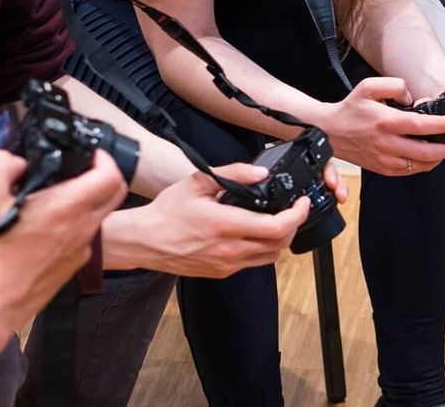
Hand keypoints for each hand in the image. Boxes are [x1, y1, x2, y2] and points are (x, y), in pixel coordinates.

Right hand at [0, 149, 126, 320]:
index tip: (91, 154)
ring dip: (84, 203)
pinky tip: (44, 229)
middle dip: (103, 177)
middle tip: (82, 171)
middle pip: (113, 195)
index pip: (111, 176)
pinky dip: (71, 227)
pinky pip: (81, 239)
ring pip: (96, 217)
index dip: (106, 159)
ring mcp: (80, 249)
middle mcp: (82, 228)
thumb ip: (2, 164)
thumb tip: (16, 160)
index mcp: (68, 207)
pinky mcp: (72, 265)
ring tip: (53, 198)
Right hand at [101, 161, 343, 277]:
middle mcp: (230, 249)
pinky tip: (253, 233)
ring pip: (270, 257)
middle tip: (292, 210)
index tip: (301, 203)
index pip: (277, 227)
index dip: (297, 215)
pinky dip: (262, 249)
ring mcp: (227, 264)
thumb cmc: (167, 212)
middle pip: (280, 244)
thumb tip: (260, 172)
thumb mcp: (197, 182)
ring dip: (280, 239)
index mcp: (226, 225)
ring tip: (276, 221)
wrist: (143, 240)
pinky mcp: (222, 272)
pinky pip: (253, 263)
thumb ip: (233, 174)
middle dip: (293, 225)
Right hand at [316, 77, 444, 176]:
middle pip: (427, 152)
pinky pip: (410, 171)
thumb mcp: (368, 87)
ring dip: (440, 158)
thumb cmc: (349, 109)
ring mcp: (385, 159)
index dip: (444, 126)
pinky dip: (425, 164)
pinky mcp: (383, 169)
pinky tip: (430, 155)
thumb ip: (394, 85)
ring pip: (421, 165)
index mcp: (385, 122)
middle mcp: (387, 144)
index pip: (421, 126)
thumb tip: (411, 97)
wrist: (328, 132)